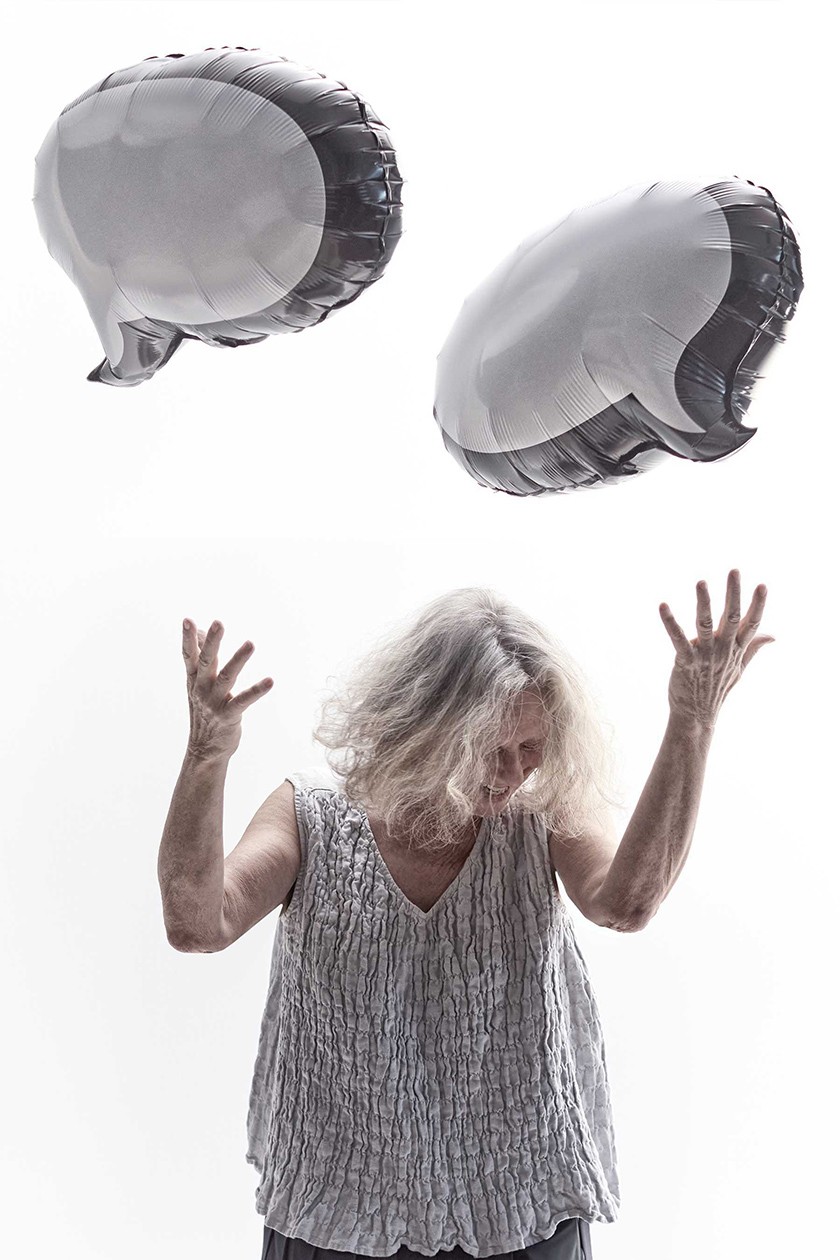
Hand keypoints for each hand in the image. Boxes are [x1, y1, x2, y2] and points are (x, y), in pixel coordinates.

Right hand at [181, 619, 273, 760]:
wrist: (204, 749)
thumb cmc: (204, 711)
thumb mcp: (198, 684)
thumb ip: (200, 658)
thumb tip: (200, 632)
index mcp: (194, 680)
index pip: (189, 656)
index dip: (188, 638)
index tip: (187, 620)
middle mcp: (201, 689)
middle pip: (207, 661)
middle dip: (212, 642)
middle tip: (218, 623)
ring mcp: (214, 702)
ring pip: (227, 677)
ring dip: (238, 659)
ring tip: (250, 644)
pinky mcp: (229, 715)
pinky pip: (244, 700)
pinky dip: (257, 690)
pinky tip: (270, 681)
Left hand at [658, 570, 773, 729]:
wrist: (697, 715)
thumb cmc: (716, 688)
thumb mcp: (740, 668)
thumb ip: (754, 648)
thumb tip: (774, 635)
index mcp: (736, 649)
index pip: (751, 623)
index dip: (758, 605)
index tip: (763, 585)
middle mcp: (723, 650)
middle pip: (732, 617)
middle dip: (733, 593)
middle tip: (734, 570)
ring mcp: (705, 655)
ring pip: (706, 624)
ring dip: (704, 602)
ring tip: (701, 582)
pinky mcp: (685, 661)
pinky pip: (677, 639)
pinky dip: (670, 622)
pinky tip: (663, 606)